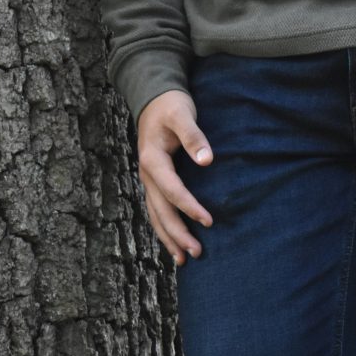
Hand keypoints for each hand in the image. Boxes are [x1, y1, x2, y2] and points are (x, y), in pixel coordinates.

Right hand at [137, 89, 213, 264]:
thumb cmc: (170, 105)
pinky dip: (164, 227)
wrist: (153, 96)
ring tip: (184, 259)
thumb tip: (206, 161)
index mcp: (152, 159)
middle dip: (177, 234)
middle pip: (161, 210)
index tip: (209, 221)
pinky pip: (156, 208)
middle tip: (197, 253)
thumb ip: (193, 137)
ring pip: (156, 214)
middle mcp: (146, 173)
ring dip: (169, 237)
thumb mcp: (182, 114)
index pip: (172, 190)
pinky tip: (173, 241)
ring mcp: (148, 178)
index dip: (190, 207)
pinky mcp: (153, 179)